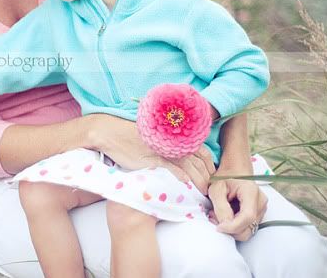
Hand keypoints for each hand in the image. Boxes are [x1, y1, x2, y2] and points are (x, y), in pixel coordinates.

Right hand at [88, 115, 214, 193]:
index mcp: (176, 138)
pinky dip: (180, 175)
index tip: (213, 179)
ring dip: (199, 181)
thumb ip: (170, 147)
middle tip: (211, 191)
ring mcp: (164, 150)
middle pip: (199, 162)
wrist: (113, 134)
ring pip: (189, 166)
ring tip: (203, 193)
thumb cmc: (133, 138)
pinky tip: (185, 183)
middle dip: (208, 178)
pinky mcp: (153, 157)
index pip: (203, 153)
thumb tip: (183, 158)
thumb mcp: (156, 141)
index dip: (211, 167)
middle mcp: (173, 143)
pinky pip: (171, 167)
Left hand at [208, 173, 267, 240]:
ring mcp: (261, 209)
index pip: (247, 216)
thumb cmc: (225, 177)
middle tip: (213, 218)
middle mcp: (260, 202)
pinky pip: (247, 227)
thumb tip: (224, 224)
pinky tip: (225, 216)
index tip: (218, 227)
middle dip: (230, 229)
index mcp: (251, 192)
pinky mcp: (258, 215)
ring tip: (217, 215)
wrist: (235, 172)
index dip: (232, 226)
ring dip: (231, 228)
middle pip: (249, 228)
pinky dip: (234, 226)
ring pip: (248, 230)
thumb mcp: (216, 188)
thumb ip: (220, 207)